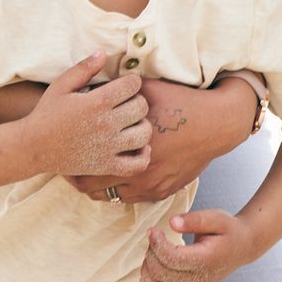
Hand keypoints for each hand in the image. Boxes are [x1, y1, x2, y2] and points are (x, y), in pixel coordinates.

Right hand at [18, 53, 151, 178]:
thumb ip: (84, 68)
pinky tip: (137, 146)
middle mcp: (106, 124)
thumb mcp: (61, 85)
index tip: (124, 85)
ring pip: (144, 133)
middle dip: (137, 101)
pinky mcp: (105, 166)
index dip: (131, 81)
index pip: (133, 85)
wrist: (32, 147)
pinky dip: (143, 156)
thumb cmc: (47, 113)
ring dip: (141, 125)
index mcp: (97, 102)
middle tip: (125, 103)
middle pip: (142, 107)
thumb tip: (104, 53)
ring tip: (130, 123)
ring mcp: (107, 147)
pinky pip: (137, 165)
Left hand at [67, 75, 258, 203]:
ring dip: (100, 188)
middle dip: (79, 180)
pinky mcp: (163, 190)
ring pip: (112, 195)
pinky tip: (118, 182)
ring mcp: (149, 183)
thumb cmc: (181, 102)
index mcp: (126, 143)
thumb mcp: (148, 90)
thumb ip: (120, 90)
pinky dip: (123, 191)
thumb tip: (95, 83)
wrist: (216, 123)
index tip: (65, 158)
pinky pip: (133, 198)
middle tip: (70, 174)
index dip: (71, 163)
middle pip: (92, 186)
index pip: (85, 163)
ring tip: (91, 180)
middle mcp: (135, 168)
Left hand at [140, 209, 258, 281]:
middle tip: (155, 239)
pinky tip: (151, 276)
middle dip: (151, 254)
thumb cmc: (228, 231)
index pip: (172, 259)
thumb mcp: (217, 218)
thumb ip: (195, 220)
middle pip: (161, 274)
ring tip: (152, 256)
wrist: (242, 247)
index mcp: (206, 261)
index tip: (153, 230)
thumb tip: (171, 222)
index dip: (157, 244)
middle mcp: (199, 281)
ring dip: (146, 274)